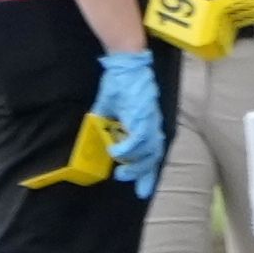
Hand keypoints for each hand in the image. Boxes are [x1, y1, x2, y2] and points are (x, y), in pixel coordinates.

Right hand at [92, 51, 164, 199]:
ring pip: (148, 151)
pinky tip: (117, 154)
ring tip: (123, 173)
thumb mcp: (110, 107)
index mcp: (147, 124)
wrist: (126, 63)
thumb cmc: (120, 83)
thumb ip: (107, 122)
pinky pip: (138, 137)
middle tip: (138, 188)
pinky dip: (129, 148)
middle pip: (154, 156)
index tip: (143, 189)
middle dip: (146, 174)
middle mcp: (152, 125)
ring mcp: (149, 120)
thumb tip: (99, 132)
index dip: (148, 171)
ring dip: (136, 164)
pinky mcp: (143, 114)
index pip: (152, 153)